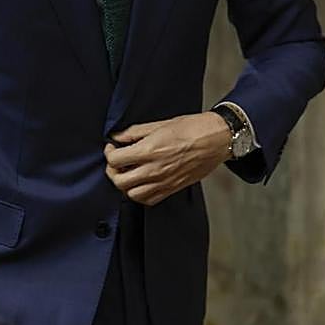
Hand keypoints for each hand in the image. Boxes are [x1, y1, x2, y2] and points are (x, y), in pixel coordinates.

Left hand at [103, 113, 230, 205]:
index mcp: (149, 151)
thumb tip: (117, 137)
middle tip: (116, 161)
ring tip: (128, 173)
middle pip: (119, 181)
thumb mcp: (158, 124)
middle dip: (112, 171)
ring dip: (125, 185)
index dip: (109, 153)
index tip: (112, 147)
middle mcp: (154, 169)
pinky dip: (140, 194)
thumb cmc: (191, 128)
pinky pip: (148, 200)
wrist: (215, 139)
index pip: (115, 160)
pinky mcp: (172, 188)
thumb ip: (134, 132)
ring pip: (131, 194)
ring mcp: (163, 182)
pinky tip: (141, 182)